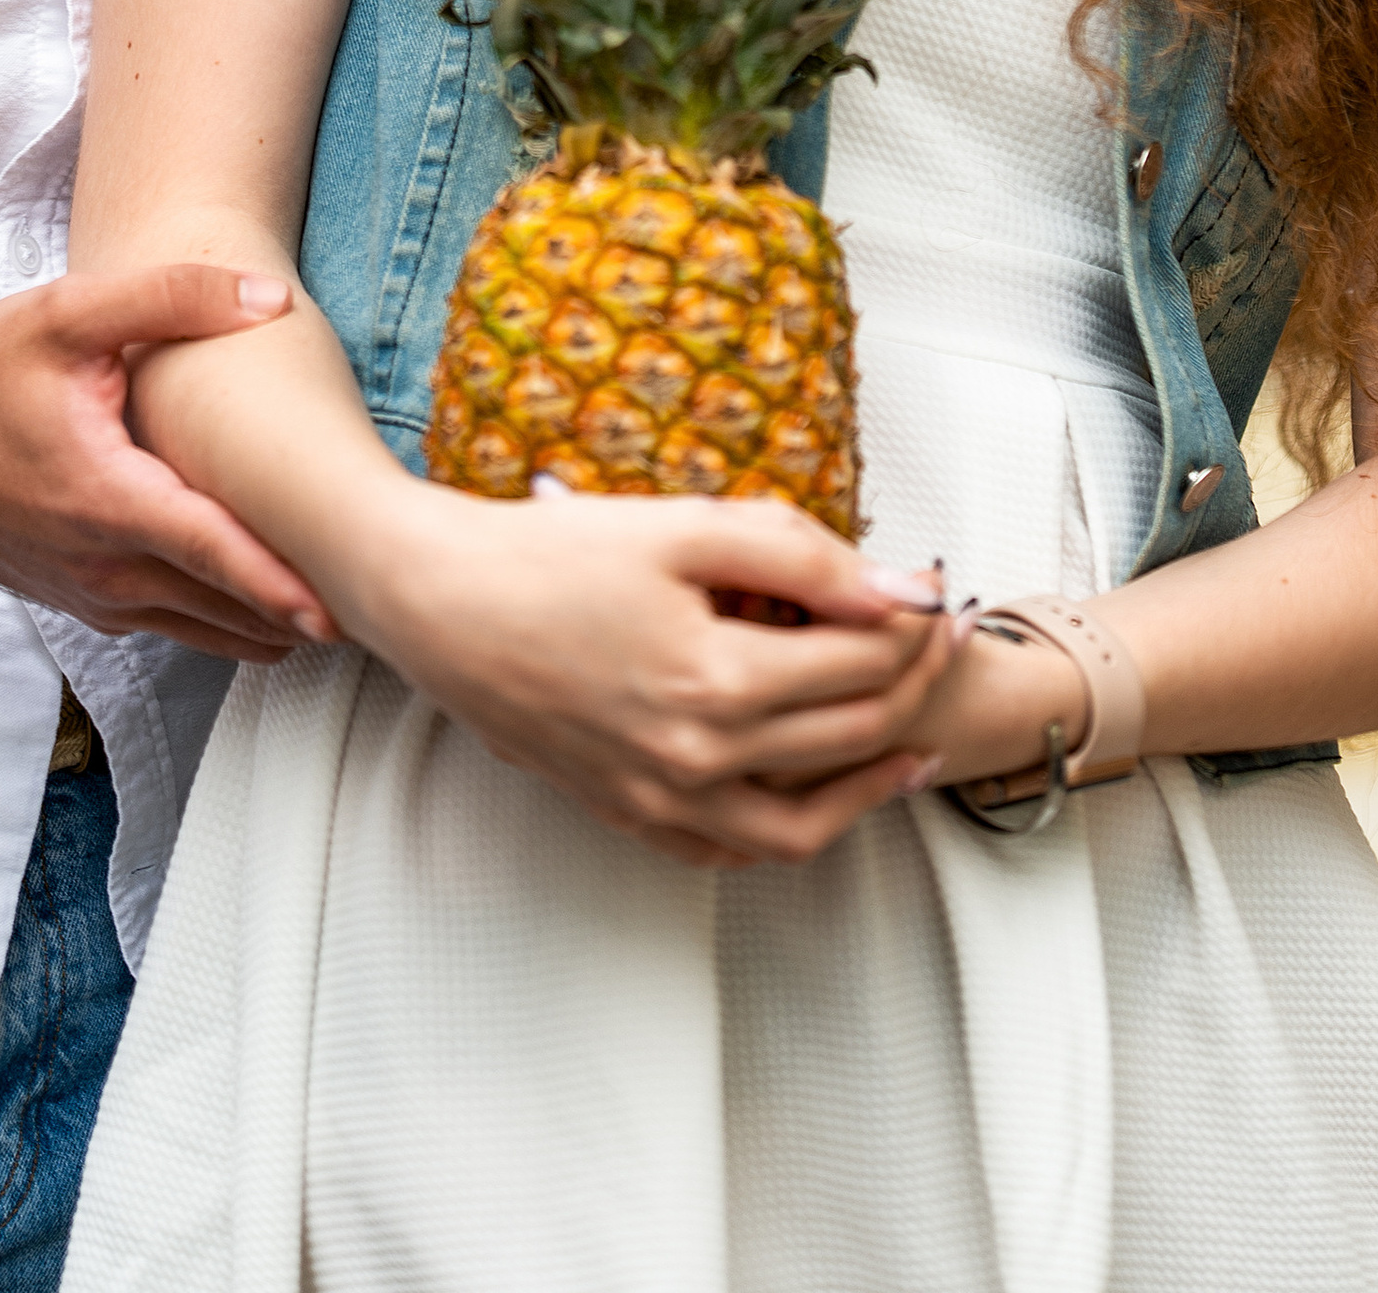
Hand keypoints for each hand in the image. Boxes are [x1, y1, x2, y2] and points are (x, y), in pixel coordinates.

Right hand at [0, 266, 335, 661]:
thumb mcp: (67, 315)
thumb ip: (171, 296)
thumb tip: (268, 297)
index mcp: (108, 500)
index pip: (215, 552)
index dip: (281, 581)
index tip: (345, 606)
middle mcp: (106, 566)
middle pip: (224, 605)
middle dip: (299, 610)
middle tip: (382, 607)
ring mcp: (95, 596)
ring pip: (203, 628)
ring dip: (269, 625)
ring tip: (349, 614)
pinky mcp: (87, 603)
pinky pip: (173, 625)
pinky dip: (225, 622)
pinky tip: (272, 613)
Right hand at [347, 486, 970, 865]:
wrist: (437, 603)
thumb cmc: (551, 553)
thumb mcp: (680, 527)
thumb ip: (801, 555)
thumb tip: (906, 592)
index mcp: (716, 681)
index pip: (863, 663)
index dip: (916, 624)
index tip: (939, 587)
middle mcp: (697, 760)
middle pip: (848, 734)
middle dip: (913, 684)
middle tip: (940, 639)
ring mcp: (661, 800)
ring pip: (805, 822)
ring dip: (872, 779)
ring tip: (913, 739)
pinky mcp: (628, 813)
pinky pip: (734, 851)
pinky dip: (792, 828)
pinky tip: (815, 789)